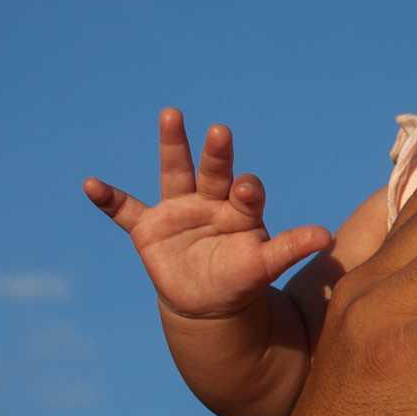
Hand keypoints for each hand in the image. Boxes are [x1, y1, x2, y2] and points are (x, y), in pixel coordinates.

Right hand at [81, 109, 333, 318]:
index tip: (248, 188)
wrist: (208, 301)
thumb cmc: (241, 277)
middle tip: (222, 131)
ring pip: (175, 172)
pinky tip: (90, 185)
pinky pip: (125, 211)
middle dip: (217, 152)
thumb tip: (326, 236)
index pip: (246, 192)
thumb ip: (290, 248)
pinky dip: (108, 199)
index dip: (247, 189)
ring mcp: (178, 210)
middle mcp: (210, 201)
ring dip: (173, 144)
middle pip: (213, 170)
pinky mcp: (149, 228)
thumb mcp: (264, 265)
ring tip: (172, 114)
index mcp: (241, 209)